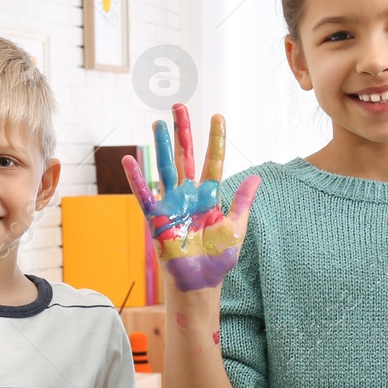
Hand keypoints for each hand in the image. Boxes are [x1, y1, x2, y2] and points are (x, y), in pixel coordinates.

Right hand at [123, 103, 258, 292]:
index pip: (213, 161)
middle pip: (185, 156)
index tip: (218, 117)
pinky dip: (137, 179)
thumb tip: (257, 177)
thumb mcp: (236, 227)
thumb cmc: (218, 258)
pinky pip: (145, 195)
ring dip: (162, 146)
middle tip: (179, 106)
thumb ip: (243, 201)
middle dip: (183, 131)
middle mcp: (189, 195)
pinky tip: (130, 160)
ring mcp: (171, 204)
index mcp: (209, 196)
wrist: (201, 281)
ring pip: (166, 168)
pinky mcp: (157, 218)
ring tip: (159, 123)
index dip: (216, 140)